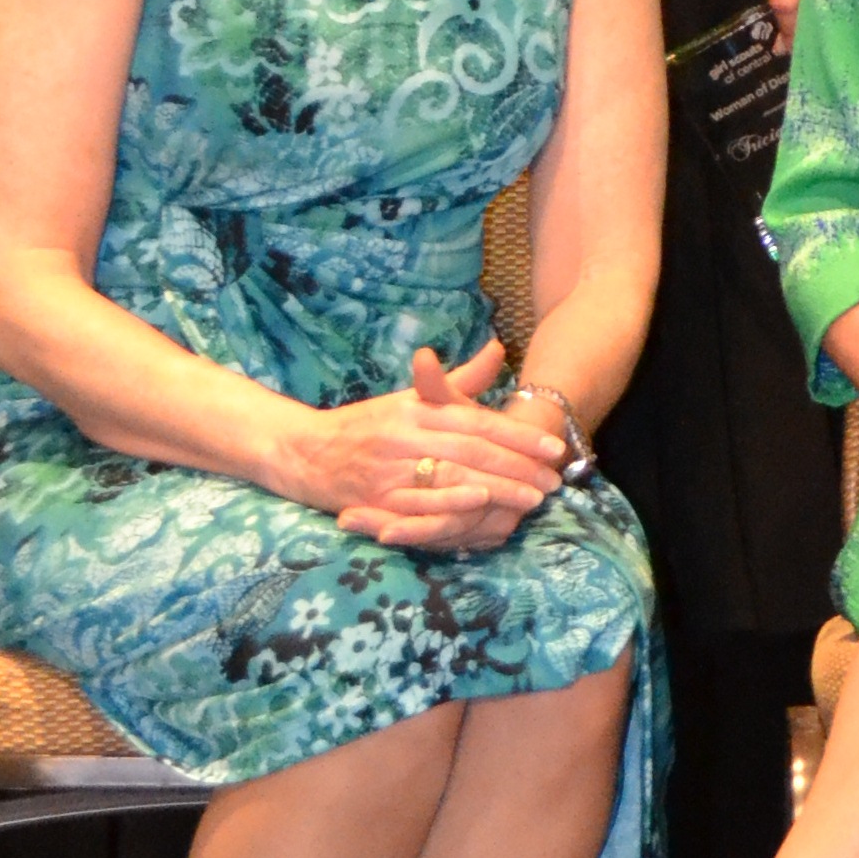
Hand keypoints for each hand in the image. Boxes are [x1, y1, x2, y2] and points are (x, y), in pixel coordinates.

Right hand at [284, 339, 566, 549]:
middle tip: (554, 480)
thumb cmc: (366, 425)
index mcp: (418, 410)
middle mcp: (405, 436)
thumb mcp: (410, 399)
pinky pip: (417, 504)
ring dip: (495, 490)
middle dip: (518, 468)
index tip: (552, 449)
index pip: (477, 423)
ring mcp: (389, 469)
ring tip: (532, 499)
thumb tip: (498, 349)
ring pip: (451, 477)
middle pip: (472, 451)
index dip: (517, 437)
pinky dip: (449, 505)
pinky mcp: (375, 500)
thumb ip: (459, 381)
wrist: (304, 451)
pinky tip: (479, 508)